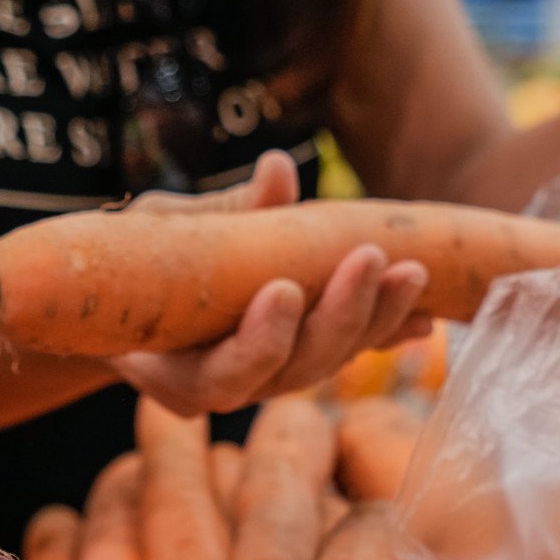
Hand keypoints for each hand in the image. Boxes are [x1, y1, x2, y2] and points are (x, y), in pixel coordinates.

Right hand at [110, 150, 430, 415]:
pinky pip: (351, 351)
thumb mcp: (161, 232)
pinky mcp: (304, 358)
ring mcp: (272, 378)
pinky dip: (387, 330)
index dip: (262, 338)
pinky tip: (427, 317)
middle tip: (371, 258)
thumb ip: (224, 214)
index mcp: (178, 375)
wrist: (132, 297)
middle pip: (294, 371)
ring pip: (331, 363)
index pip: (227, 372)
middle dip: (340, 316)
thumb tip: (281, 170)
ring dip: (376, 317)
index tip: (285, 288)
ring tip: (413, 271)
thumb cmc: (133, 262)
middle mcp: (230, 388)